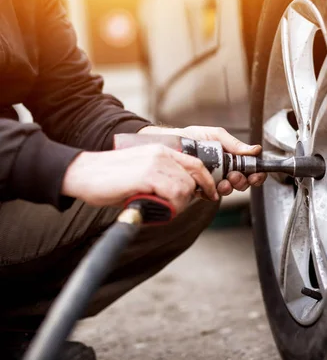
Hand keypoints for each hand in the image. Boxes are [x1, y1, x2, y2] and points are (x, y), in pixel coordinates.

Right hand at [62, 144, 218, 214]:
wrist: (82, 174)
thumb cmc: (109, 179)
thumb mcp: (142, 174)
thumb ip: (163, 179)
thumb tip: (183, 195)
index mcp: (161, 151)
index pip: (196, 164)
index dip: (207, 182)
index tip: (211, 195)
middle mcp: (162, 153)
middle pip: (193, 179)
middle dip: (189, 198)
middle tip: (172, 208)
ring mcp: (155, 163)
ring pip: (184, 188)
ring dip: (177, 204)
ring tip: (158, 208)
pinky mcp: (147, 174)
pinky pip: (172, 194)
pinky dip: (168, 206)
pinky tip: (153, 207)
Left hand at [138, 126, 266, 197]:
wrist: (170, 143)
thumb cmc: (192, 138)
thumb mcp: (215, 135)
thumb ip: (234, 143)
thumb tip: (254, 149)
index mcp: (232, 158)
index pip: (251, 169)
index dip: (257, 174)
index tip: (255, 174)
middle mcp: (225, 171)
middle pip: (244, 183)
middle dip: (242, 181)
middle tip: (235, 175)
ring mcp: (214, 181)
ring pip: (229, 190)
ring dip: (229, 188)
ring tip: (223, 181)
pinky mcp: (201, 188)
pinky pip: (211, 195)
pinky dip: (212, 193)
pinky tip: (209, 187)